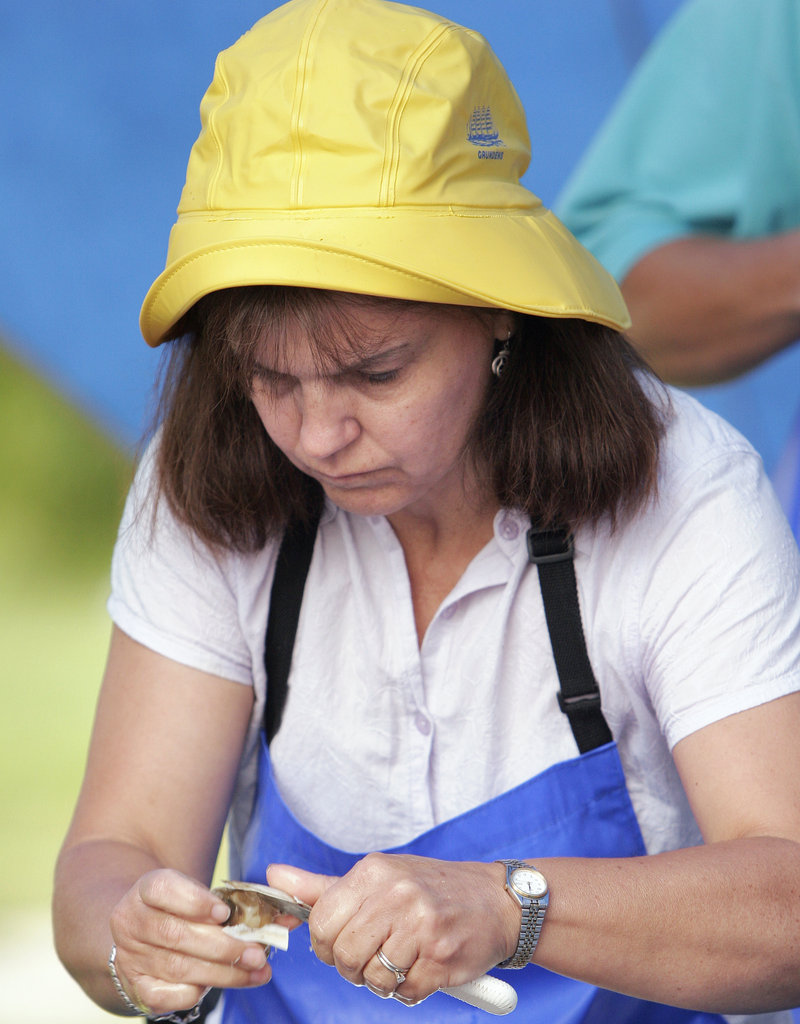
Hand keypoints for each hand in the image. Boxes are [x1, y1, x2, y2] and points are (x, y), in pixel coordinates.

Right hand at [109, 869, 270, 1016]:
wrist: (143, 931)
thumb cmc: (184, 910)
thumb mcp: (203, 895)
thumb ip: (241, 902)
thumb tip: (290, 913)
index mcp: (147, 889)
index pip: (163, 889)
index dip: (195, 901)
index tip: (225, 912)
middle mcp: (132, 921)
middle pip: (177, 934)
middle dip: (223, 946)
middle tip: (257, 952)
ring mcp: (131, 957)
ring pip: (178, 967)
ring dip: (223, 972)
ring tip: (256, 970)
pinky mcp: (136, 987)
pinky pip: (167, 996)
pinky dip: (197, 991)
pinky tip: (224, 983)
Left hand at [268, 854, 515, 1003]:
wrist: (497, 901)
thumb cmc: (430, 890)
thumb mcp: (379, 878)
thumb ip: (323, 886)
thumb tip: (273, 876)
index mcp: (375, 872)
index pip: (322, 921)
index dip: (327, 944)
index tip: (343, 944)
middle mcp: (397, 894)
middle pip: (344, 954)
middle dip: (352, 967)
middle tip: (373, 957)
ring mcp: (422, 925)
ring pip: (373, 978)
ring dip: (383, 981)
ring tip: (401, 960)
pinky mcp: (442, 957)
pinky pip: (405, 993)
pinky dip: (410, 990)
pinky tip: (423, 967)